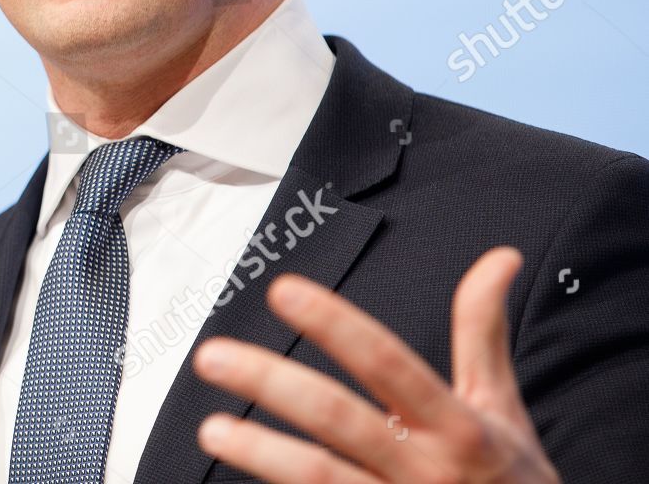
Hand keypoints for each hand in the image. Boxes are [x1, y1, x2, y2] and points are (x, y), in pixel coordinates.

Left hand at [191, 246, 559, 482]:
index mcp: (457, 426)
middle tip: (213, 356)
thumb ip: (483, 333)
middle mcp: (425, 468)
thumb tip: (498, 258)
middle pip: (338, 418)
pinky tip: (237, 479)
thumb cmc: (510, 480)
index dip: (334, 324)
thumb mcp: (501, 407)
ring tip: (211, 429)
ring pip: (320, 477)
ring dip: (260, 452)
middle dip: (271, 384)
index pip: (386, 362)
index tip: (282, 290)